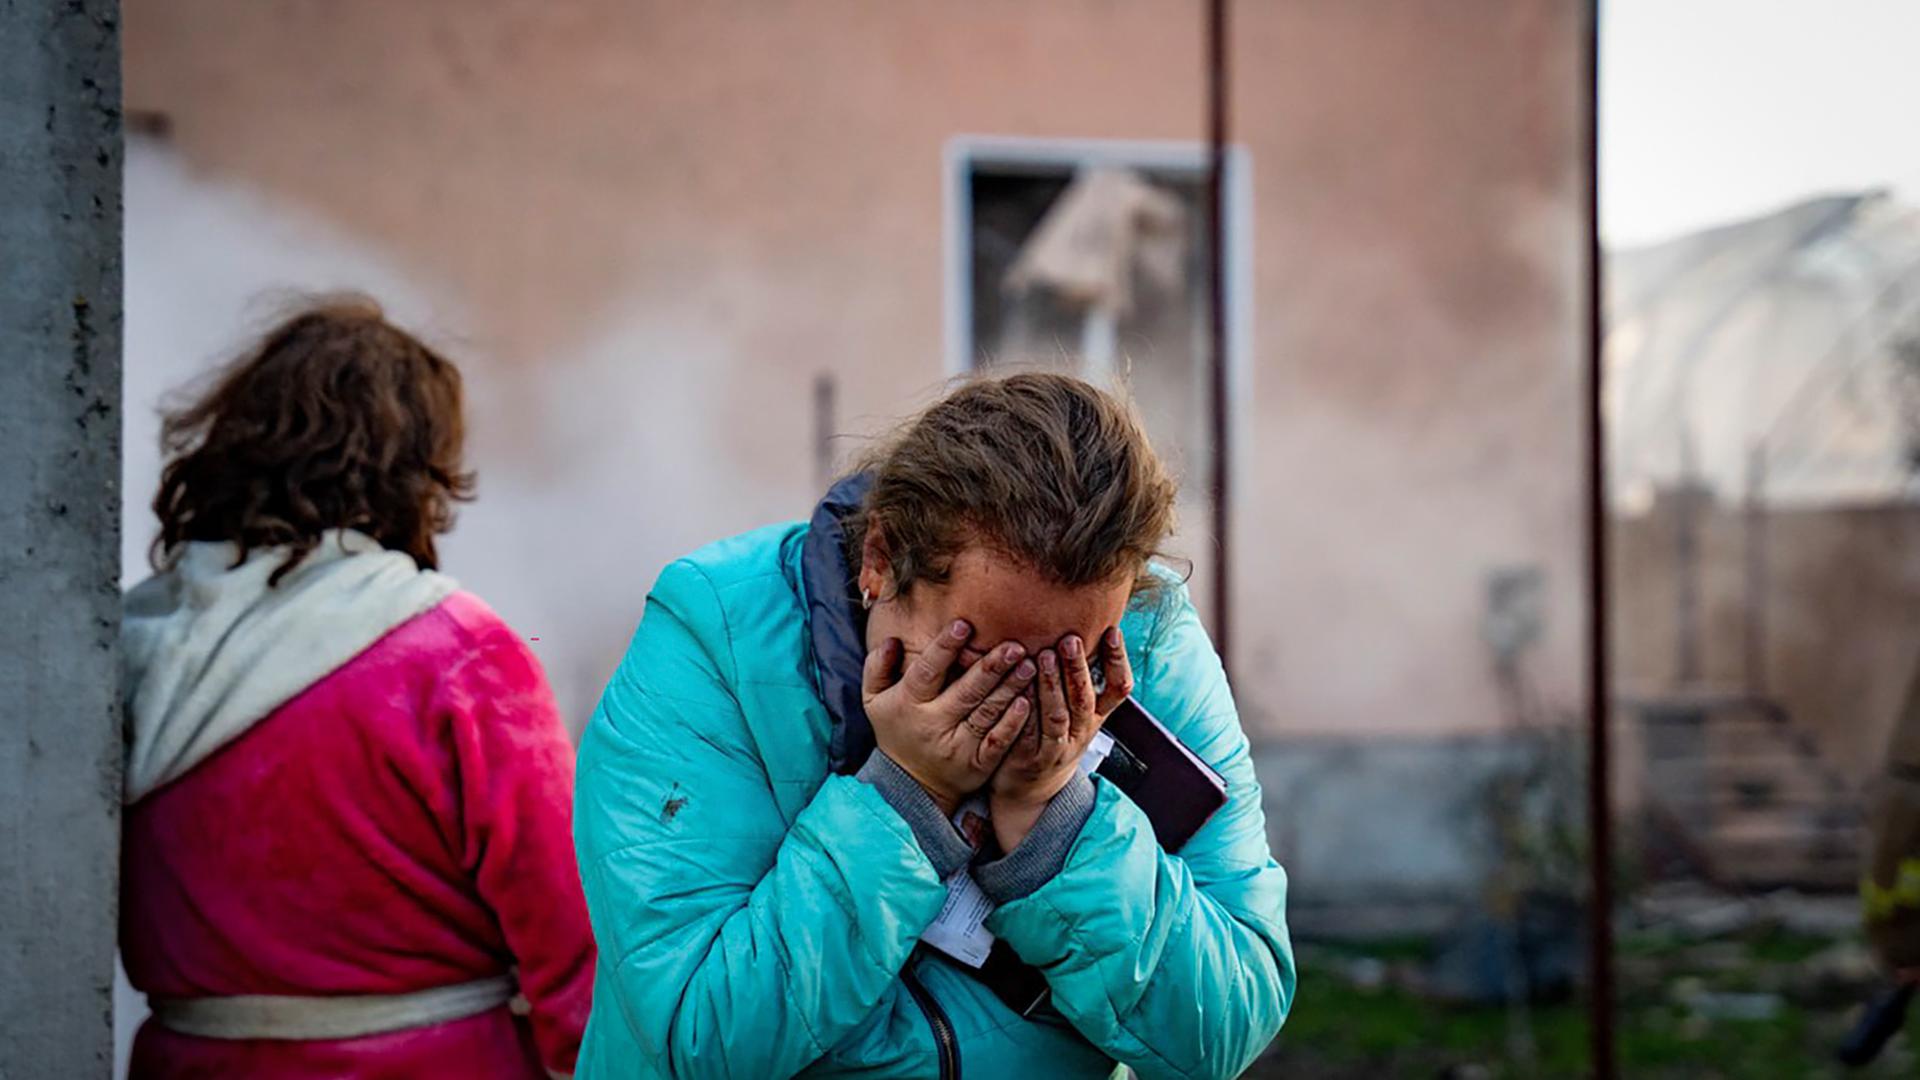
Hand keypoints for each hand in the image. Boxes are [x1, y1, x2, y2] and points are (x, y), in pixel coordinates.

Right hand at [863, 619, 1038, 816]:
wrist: (911, 784)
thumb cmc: (896, 728)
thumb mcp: (874, 700)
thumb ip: (877, 667)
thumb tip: (891, 640)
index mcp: (909, 703)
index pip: (927, 671)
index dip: (945, 649)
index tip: (963, 625)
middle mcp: (933, 725)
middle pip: (966, 691)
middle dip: (992, 667)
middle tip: (1014, 645)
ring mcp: (957, 747)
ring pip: (987, 712)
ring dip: (1010, 688)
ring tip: (1029, 665)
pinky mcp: (978, 764)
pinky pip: (998, 741)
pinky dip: (1013, 723)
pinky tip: (1027, 702)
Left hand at [988, 626, 1131, 850]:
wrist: (1032, 789)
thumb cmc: (1052, 736)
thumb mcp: (1076, 712)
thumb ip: (1079, 678)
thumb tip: (1082, 626)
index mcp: (1096, 717)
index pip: (1118, 689)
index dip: (1118, 661)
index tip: (1112, 631)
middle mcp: (1081, 732)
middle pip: (1085, 699)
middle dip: (1079, 668)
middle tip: (1071, 638)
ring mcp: (1056, 748)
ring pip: (1058, 716)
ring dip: (1052, 685)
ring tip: (1042, 655)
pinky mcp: (1029, 758)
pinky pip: (1028, 733)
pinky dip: (1024, 712)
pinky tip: (1017, 690)